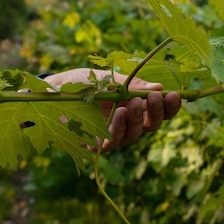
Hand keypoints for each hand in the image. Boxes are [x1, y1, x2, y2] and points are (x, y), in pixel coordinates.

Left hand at [44, 69, 181, 151]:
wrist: (48, 91)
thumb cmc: (79, 82)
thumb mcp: (106, 78)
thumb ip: (131, 85)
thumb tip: (160, 87)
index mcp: (133, 105)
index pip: (158, 110)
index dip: (169, 106)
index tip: (175, 94)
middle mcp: (127, 123)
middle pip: (152, 125)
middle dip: (157, 112)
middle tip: (157, 97)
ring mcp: (112, 135)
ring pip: (135, 134)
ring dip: (138, 119)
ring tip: (135, 103)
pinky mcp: (96, 145)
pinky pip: (113, 141)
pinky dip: (119, 129)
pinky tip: (121, 114)